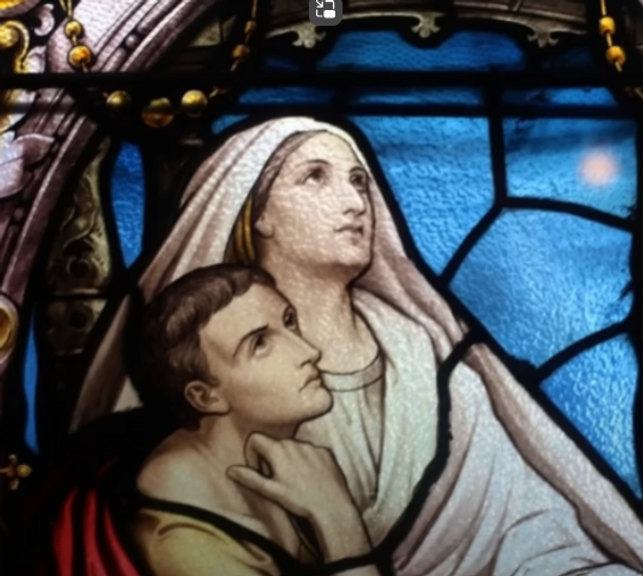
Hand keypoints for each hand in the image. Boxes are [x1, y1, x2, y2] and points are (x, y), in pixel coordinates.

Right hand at [227, 433, 371, 561]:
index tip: (258, 470)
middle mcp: (295, 443)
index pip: (255, 439)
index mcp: (278, 449)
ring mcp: (312, 446)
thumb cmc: (298, 501)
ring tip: (295, 482)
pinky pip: (311, 452)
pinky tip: (311, 480)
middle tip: (275, 480)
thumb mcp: (270, 491)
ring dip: (289, 460)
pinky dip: (307, 462)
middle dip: (271, 458)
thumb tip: (230, 470)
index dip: (252, 453)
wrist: (331, 507)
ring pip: (293, 448)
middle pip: (275, 444)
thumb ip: (249, 477)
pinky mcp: (325, 452)